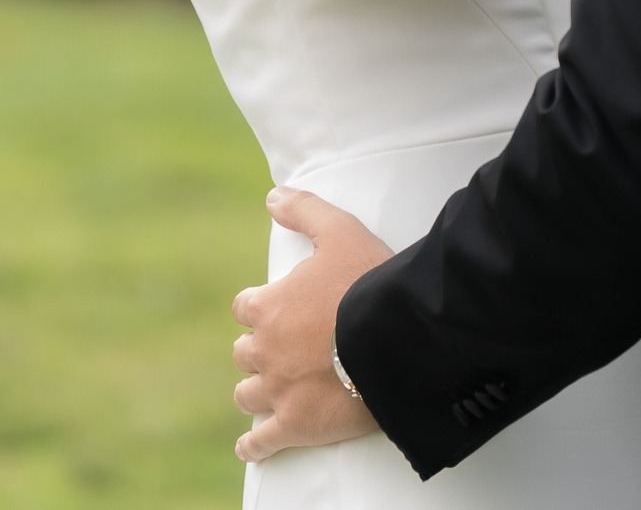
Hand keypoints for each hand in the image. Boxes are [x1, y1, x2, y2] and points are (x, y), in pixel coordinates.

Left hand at [231, 187, 389, 463]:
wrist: (396, 338)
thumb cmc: (369, 282)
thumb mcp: (340, 230)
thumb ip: (304, 210)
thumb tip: (273, 196)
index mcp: (267, 307)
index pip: (246, 308)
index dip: (261, 308)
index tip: (276, 311)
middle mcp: (264, 350)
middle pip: (245, 353)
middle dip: (259, 350)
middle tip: (282, 350)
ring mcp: (277, 391)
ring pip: (248, 394)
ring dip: (257, 390)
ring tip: (271, 390)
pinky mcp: (295, 425)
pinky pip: (261, 441)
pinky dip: (255, 445)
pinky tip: (252, 445)